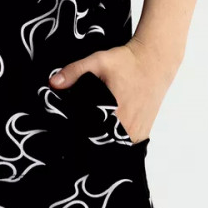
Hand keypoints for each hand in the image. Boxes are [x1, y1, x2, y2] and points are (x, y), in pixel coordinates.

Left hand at [48, 38, 179, 143]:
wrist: (154, 60)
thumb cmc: (127, 61)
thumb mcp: (98, 61)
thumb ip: (74, 72)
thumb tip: (53, 84)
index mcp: (115, 112)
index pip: (91, 136)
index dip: (78, 137)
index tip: (68, 136)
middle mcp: (128, 126)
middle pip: (103, 144)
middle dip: (89, 140)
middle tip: (79, 134)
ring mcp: (138, 132)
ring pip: (115, 147)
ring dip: (104, 142)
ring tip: (92, 133)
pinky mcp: (144, 132)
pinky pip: (127, 145)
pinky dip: (116, 141)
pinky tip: (108, 131)